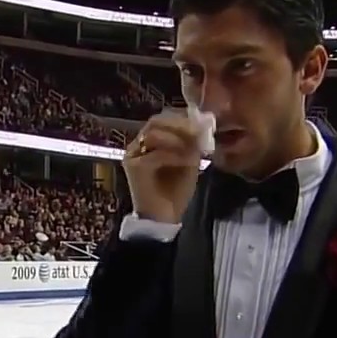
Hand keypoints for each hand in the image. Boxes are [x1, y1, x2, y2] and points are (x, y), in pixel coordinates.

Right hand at [123, 110, 205, 224]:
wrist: (162, 219)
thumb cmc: (175, 192)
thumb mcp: (188, 162)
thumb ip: (192, 144)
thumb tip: (202, 126)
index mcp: (150, 141)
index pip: (163, 118)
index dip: (183, 118)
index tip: (203, 124)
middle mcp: (138, 144)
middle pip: (156, 121)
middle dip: (180, 125)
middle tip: (198, 133)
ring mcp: (133, 154)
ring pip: (154, 134)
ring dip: (178, 139)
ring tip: (194, 150)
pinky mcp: (133, 167)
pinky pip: (155, 154)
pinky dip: (174, 156)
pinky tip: (189, 161)